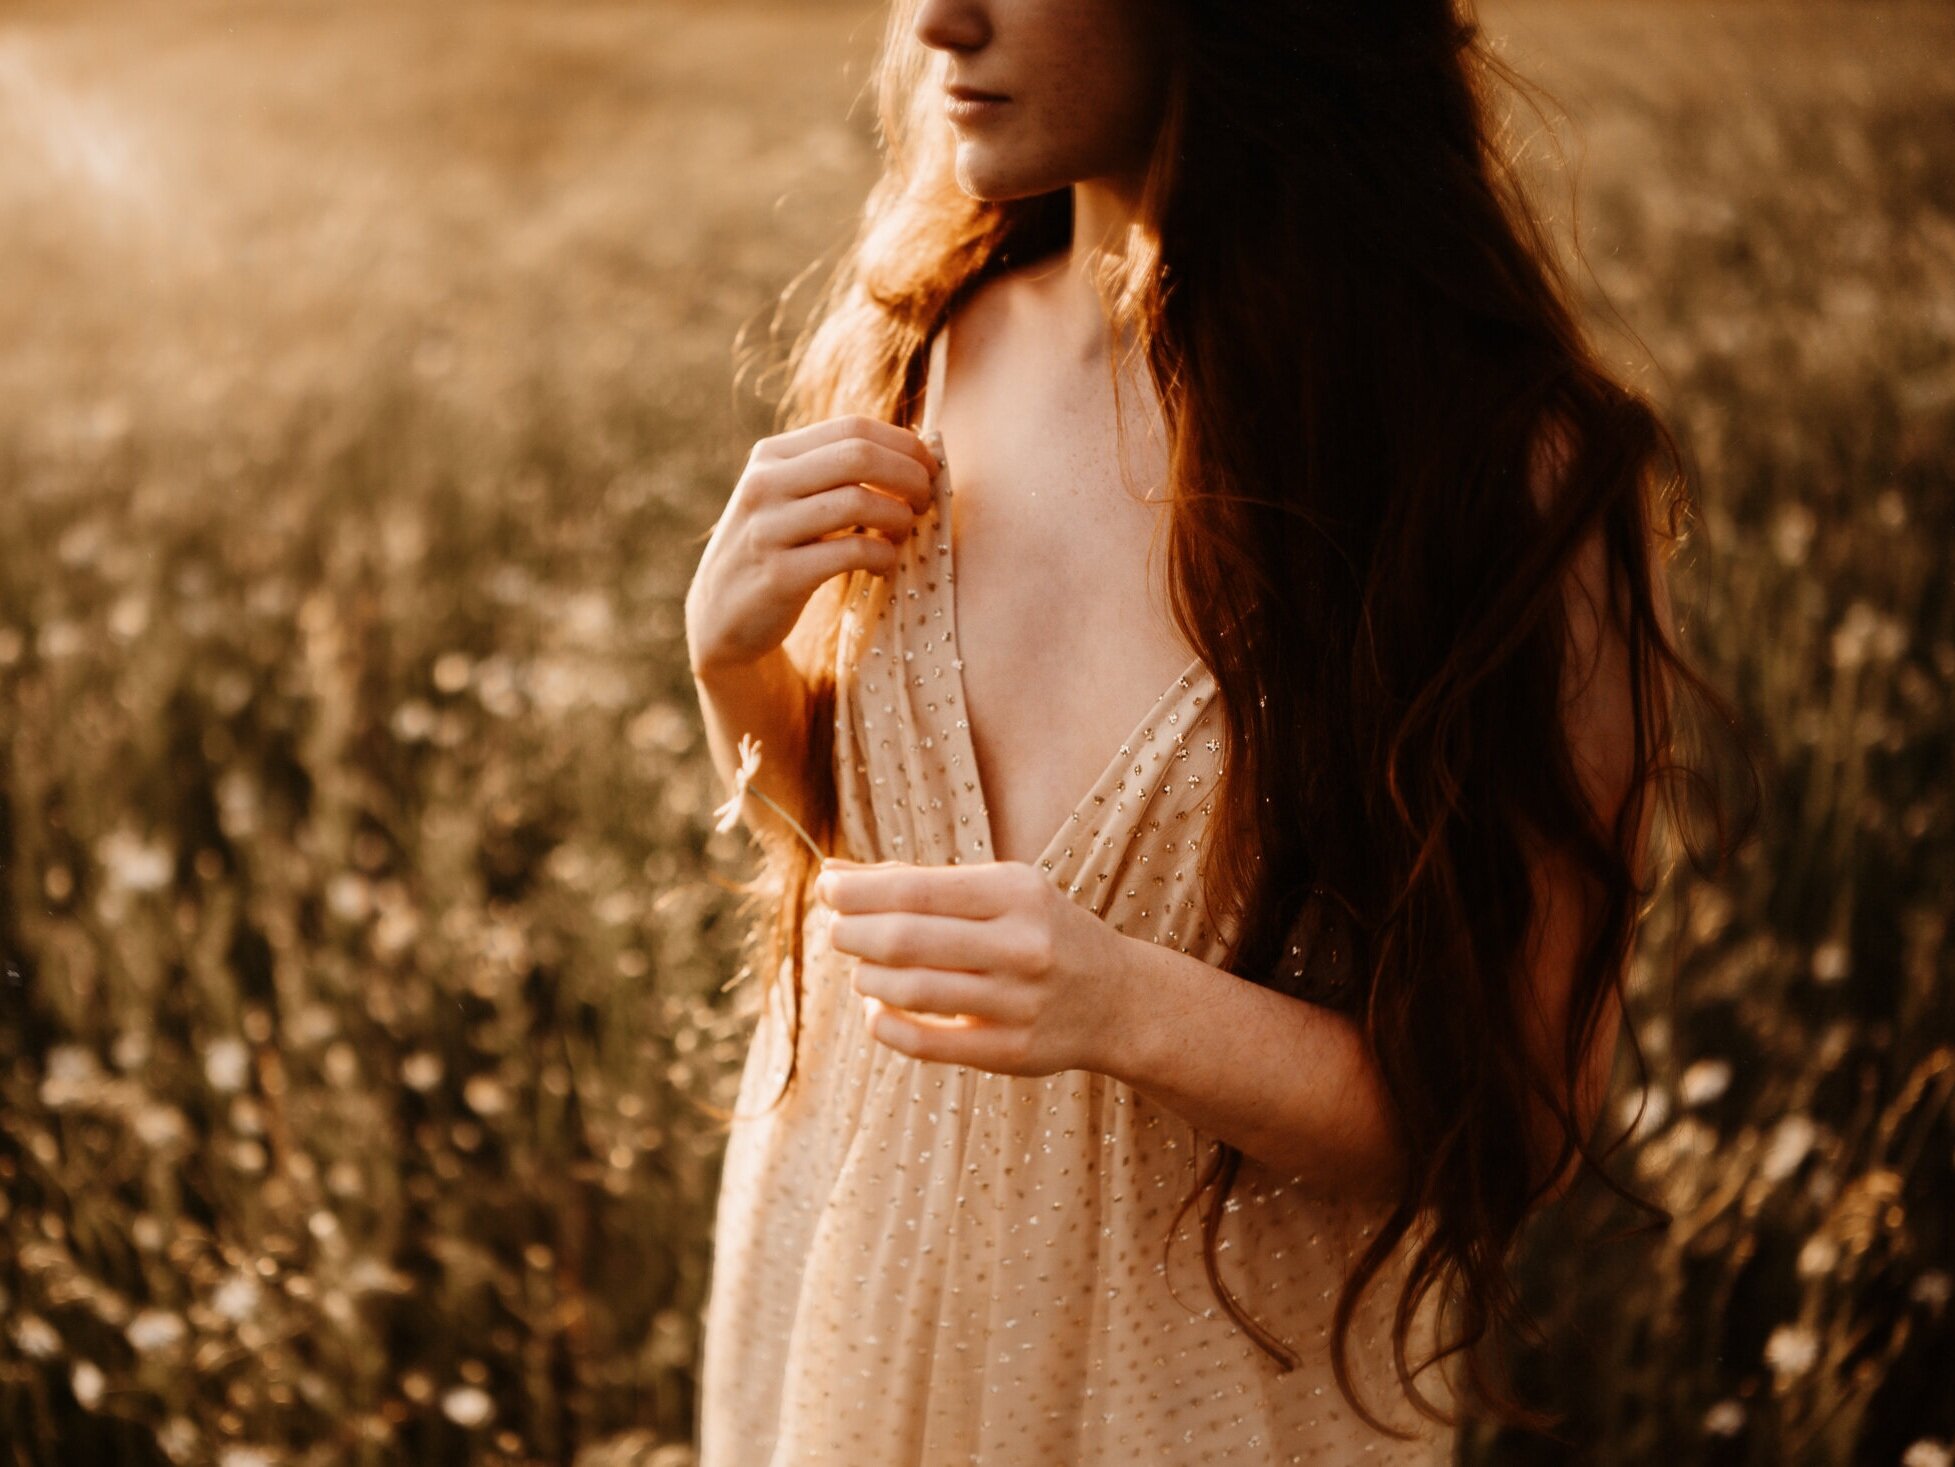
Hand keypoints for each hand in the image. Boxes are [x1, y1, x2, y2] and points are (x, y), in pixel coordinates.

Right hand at [684, 415, 941, 676]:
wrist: (721, 615)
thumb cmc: (776, 549)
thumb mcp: (788, 497)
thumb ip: (834, 471)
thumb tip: (917, 451)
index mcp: (771, 456)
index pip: (852, 428)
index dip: (904, 445)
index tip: (929, 469)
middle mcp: (764, 484)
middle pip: (859, 456)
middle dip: (908, 476)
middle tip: (925, 501)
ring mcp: (768, 529)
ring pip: (858, 502)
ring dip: (898, 517)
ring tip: (903, 534)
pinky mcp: (778, 576)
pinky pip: (850, 553)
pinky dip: (882, 556)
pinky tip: (883, 565)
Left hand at [814, 857, 1134, 1077]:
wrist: (1118, 999)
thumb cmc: (1040, 932)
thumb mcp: (999, 890)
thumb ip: (919, 883)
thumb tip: (834, 876)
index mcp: (1016, 893)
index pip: (915, 889)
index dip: (858, 892)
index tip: (827, 890)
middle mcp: (1021, 946)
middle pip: (904, 939)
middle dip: (852, 933)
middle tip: (838, 931)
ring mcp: (1018, 1003)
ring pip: (908, 990)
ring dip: (866, 977)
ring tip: (864, 968)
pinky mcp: (1010, 1052)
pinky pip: (923, 1043)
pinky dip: (884, 1023)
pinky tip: (880, 1007)